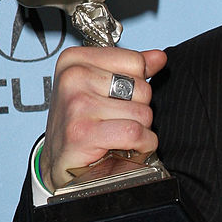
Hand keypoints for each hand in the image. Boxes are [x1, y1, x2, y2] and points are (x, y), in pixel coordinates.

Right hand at [40, 46, 166, 191]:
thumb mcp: (104, 89)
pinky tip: (125, 147)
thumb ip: (132, 70)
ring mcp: (76, 104)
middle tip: (115, 121)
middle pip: (142, 88)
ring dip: (139, 130)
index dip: (137, 84)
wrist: (63, 164)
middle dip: (138, 109)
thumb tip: (159, 57)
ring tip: (117, 135)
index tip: (116, 99)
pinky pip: (134, 133)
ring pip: (142, 112)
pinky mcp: (82, 133)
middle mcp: (72, 77)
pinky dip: (141, 144)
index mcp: (75, 60)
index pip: (136, 61)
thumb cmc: (83, 125)